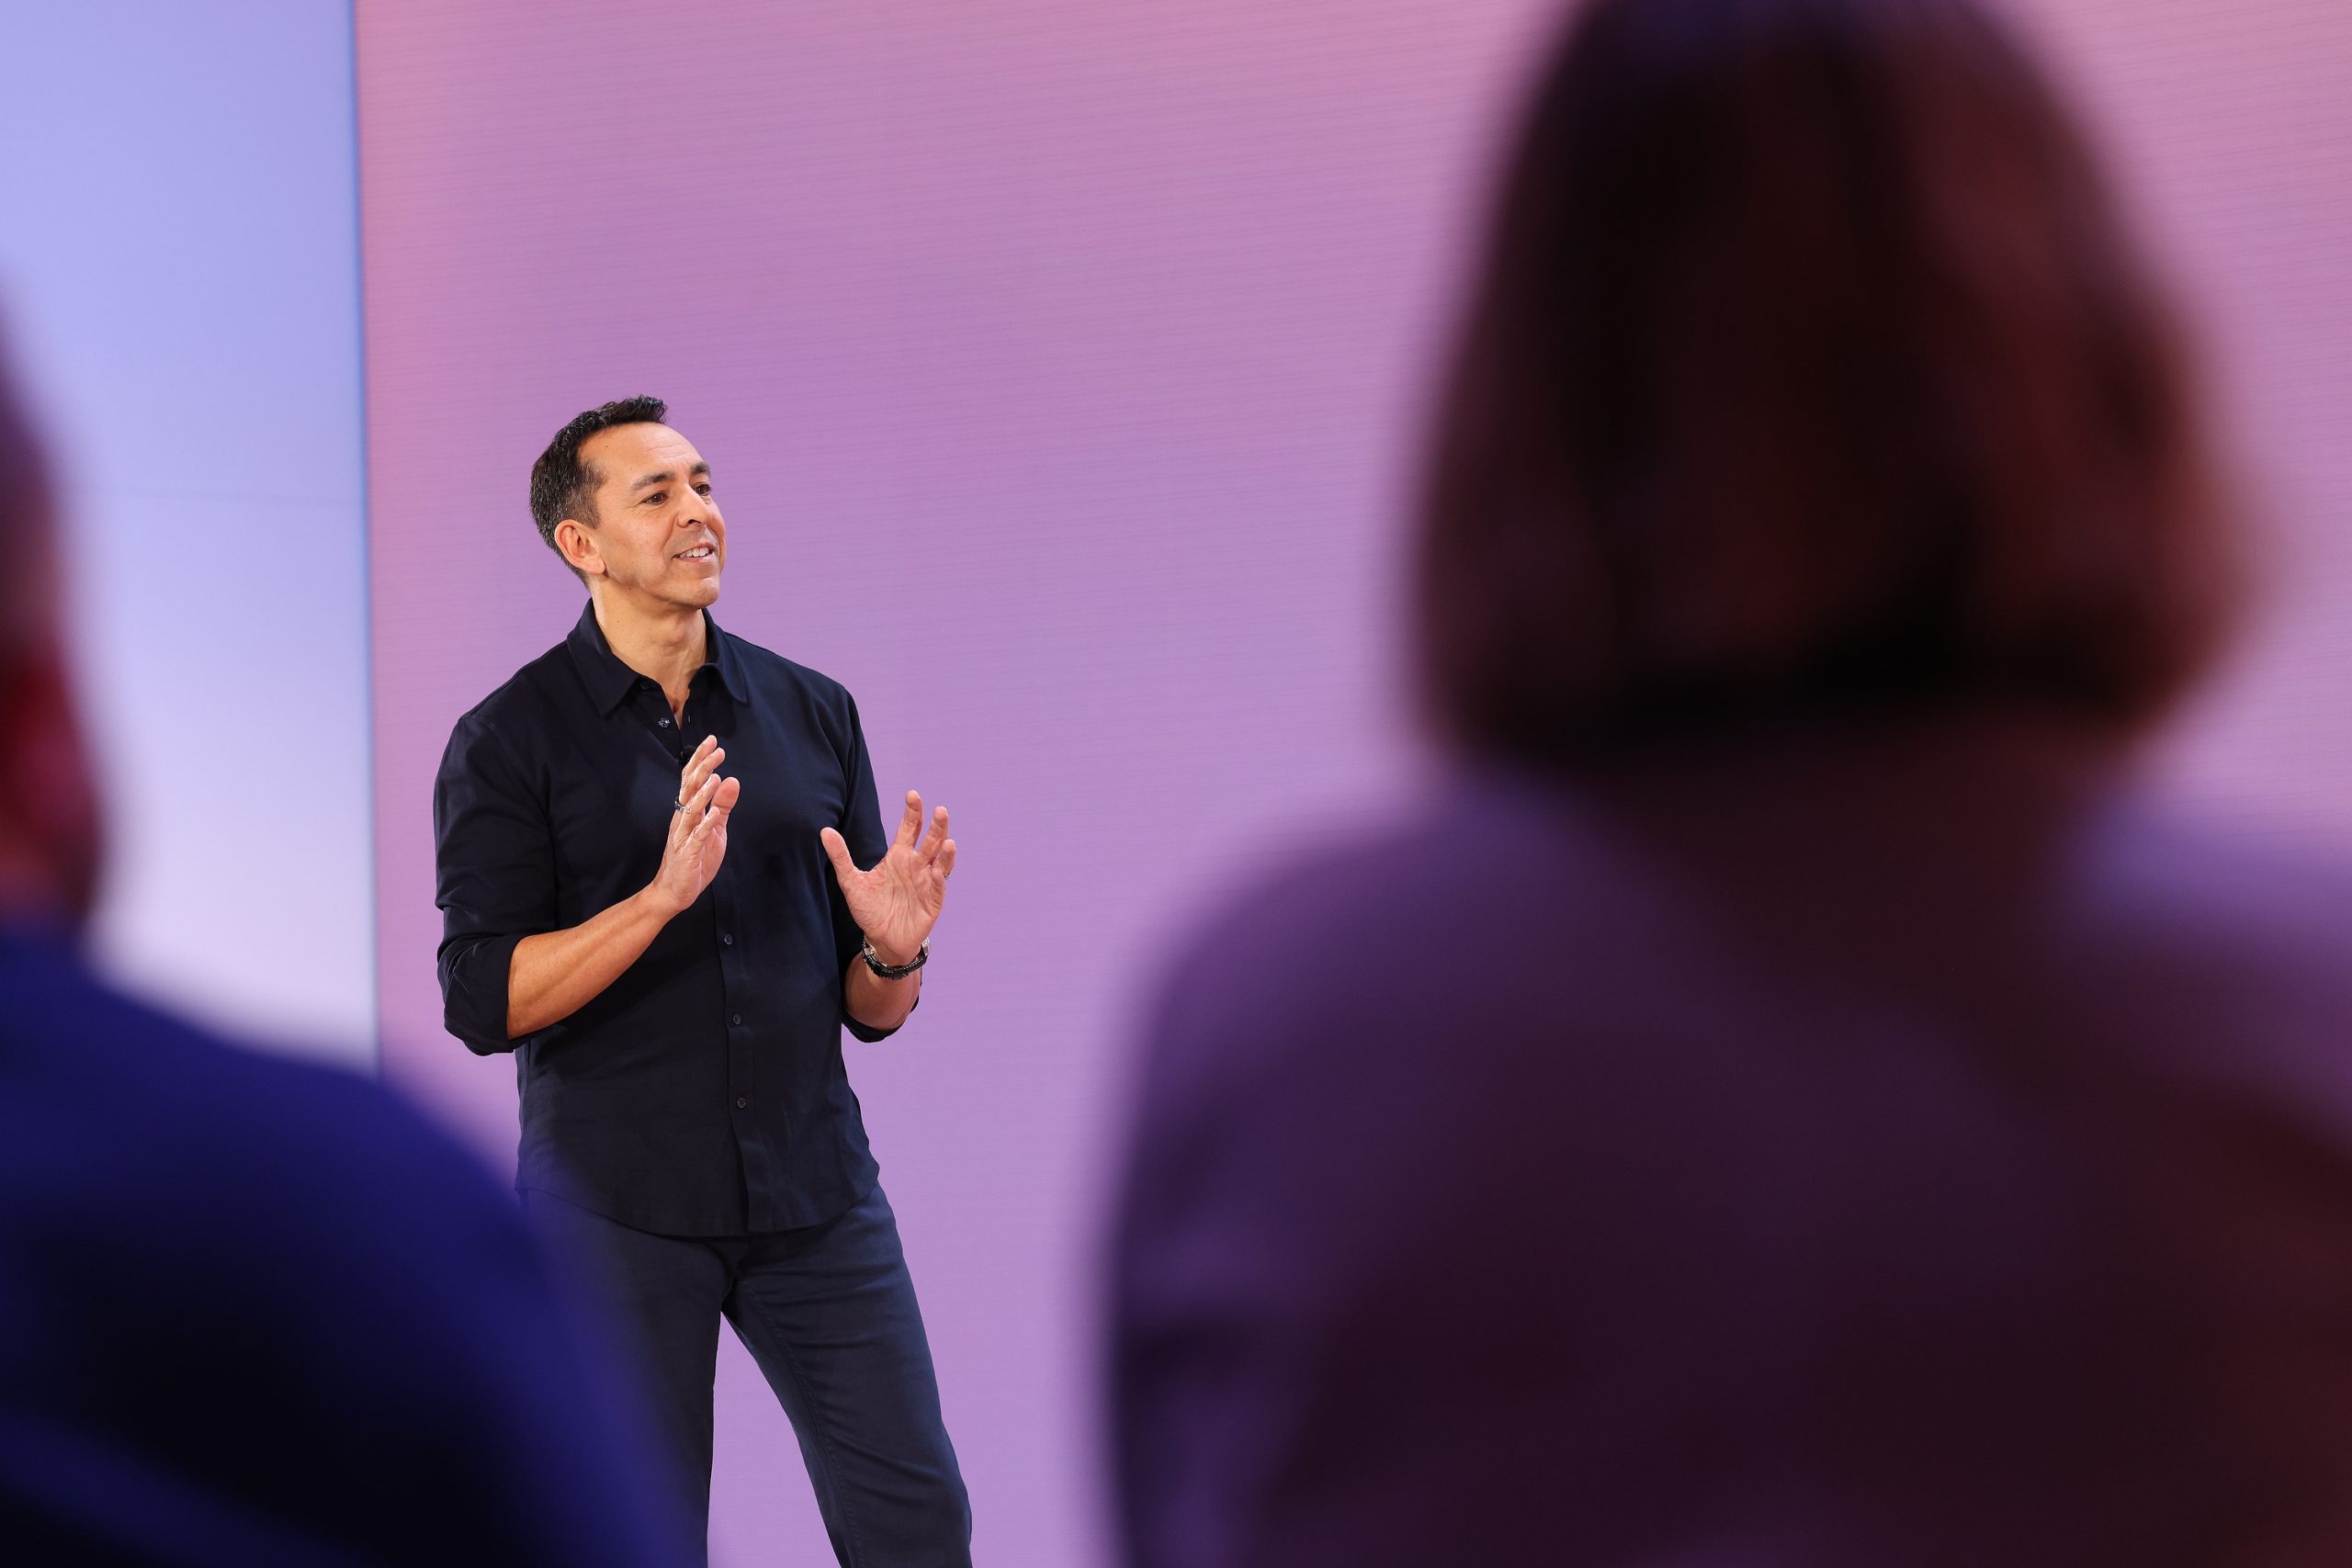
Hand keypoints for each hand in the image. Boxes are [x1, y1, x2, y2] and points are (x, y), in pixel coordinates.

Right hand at [648, 735, 740, 915]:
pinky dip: (705, 824)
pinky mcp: (688, 853)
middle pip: (690, 788)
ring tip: (715, 775)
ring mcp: (683, 835)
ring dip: (703, 793)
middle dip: (703, 768)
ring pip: (691, 809)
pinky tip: (715, 814)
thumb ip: (722, 805)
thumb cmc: (695, 858)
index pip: (692, 780)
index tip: (712, 741)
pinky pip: (696, 836)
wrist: (674, 891)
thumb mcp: (715, 828)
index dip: (701, 760)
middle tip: (717, 749)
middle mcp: (682, 819)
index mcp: (688, 811)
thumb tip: (731, 780)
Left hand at [820, 789, 955, 963]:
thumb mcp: (851, 882)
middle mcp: (916, 864)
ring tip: (947, 838)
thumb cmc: (870, 909)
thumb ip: (840, 856)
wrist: (882, 940)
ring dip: (945, 849)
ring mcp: (927, 881)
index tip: (912, 795)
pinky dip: (940, 875)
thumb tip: (824, 831)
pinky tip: (938, 868)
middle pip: (930, 839)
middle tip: (939, 809)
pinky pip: (939, 885)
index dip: (912, 811)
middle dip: (936, 825)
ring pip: (941, 859)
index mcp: (899, 856)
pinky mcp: (933, 900)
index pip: (909, 828)